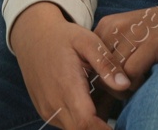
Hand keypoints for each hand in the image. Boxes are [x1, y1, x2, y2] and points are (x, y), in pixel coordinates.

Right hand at [9, 3, 129, 129]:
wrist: (32, 37)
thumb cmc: (63, 37)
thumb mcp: (87, 41)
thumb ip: (105, 63)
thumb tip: (125, 85)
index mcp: (66, 87)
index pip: (86, 124)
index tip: (122, 124)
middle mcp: (53, 104)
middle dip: (101, 127)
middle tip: (117, 109)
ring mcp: (47, 110)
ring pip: (74, 129)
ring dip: (91, 123)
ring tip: (102, 99)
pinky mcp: (44, 111)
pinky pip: (65, 124)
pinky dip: (80, 119)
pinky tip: (89, 100)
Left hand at [92, 0, 157, 90]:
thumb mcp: (135, 42)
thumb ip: (116, 60)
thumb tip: (101, 90)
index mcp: (108, 26)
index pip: (88, 63)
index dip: (97, 82)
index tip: (108, 93)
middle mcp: (115, 27)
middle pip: (97, 72)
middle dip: (107, 89)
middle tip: (123, 96)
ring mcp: (133, 34)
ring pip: (111, 75)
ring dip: (122, 90)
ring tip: (137, 87)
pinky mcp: (152, 43)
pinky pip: (131, 75)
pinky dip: (136, 85)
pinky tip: (147, 81)